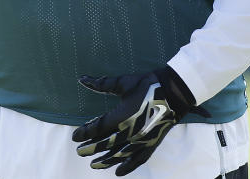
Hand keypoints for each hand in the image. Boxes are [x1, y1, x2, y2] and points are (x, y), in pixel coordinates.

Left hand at [72, 66, 201, 175]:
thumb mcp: (124, 83)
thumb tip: (82, 79)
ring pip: (119, 155)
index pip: (97, 128)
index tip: (75, 136)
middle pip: (106, 144)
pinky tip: (118, 172)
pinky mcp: (151, 144)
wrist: (174, 92)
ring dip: (105, 161)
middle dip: (91, 149)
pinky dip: (127, 167)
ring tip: (94, 165)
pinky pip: (137, 160)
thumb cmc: (148, 84)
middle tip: (80, 152)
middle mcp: (130, 132)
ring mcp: (141, 140)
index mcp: (122, 116)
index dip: (84, 133)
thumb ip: (102, 84)